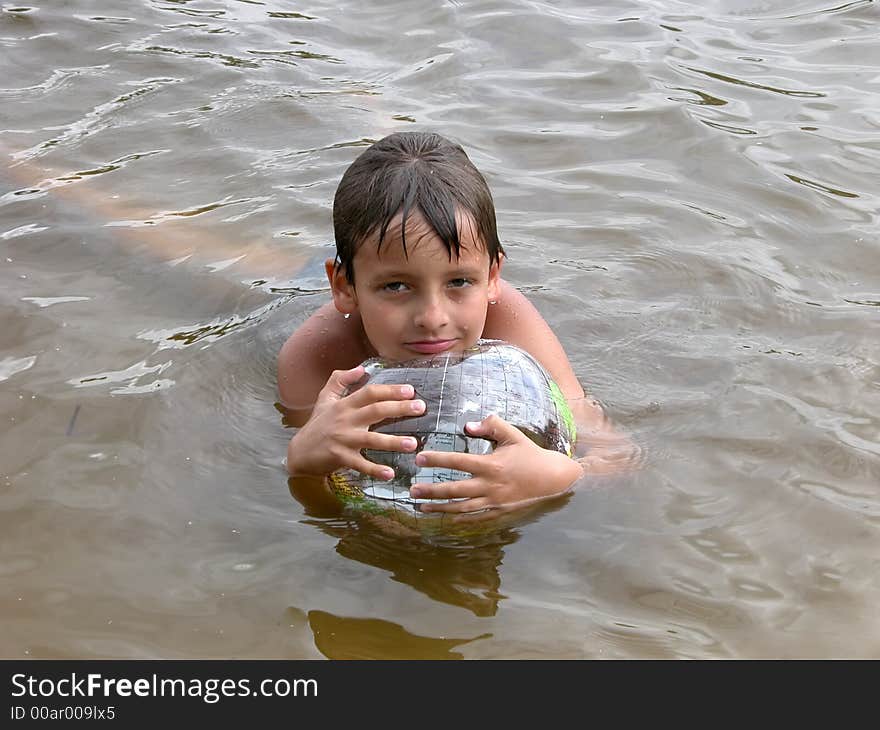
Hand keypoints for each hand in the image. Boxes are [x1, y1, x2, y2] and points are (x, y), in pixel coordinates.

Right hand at [286, 365, 425, 478]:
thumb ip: (340, 380)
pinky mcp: (339, 458)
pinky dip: (374, 470)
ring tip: (413, 443)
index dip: (390, 390)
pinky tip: (390, 473)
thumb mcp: (324, 398)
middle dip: (399, 408)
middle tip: (421, 408)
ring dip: (393, 441)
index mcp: (345, 405)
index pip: (370, 393)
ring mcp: (343, 439)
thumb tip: (361, 368)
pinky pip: (360, 464)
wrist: (298, 453)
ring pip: (371, 439)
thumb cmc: (316, 425)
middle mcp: (345, 420)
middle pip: (375, 411)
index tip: (410, 390)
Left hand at [409, 414, 583, 515]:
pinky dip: (457, 519)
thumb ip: (491, 425)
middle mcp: (490, 486)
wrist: (553, 479)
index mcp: (492, 465)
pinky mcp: (498, 512)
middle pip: (455, 490)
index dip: (437, 460)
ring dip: (440, 508)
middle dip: (431, 490)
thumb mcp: (513, 435)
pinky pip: (474, 518)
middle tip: (412, 489)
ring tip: (420, 506)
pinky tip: (444, 518)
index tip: (419, 458)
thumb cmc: (530, 454)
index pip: (458, 462)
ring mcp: (494, 502)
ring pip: (461, 508)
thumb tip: (468, 424)